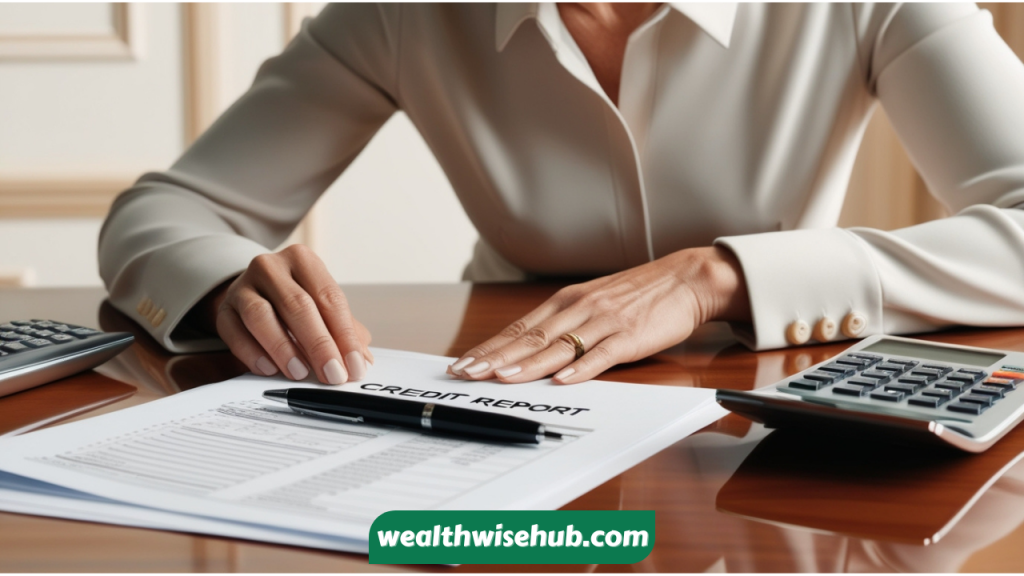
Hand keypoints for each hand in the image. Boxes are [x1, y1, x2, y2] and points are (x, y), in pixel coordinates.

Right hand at [203, 244, 372, 383]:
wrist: (254, 294)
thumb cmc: (296, 303)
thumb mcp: (323, 309)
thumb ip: (345, 332)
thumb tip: (362, 361)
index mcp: (303, 260)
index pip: (329, 297)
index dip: (344, 335)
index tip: (354, 365)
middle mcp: (271, 267)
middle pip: (297, 305)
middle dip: (318, 344)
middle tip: (332, 374)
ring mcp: (242, 286)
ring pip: (261, 315)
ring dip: (283, 348)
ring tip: (300, 373)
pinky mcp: (224, 309)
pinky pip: (234, 331)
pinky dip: (252, 353)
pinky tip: (269, 369)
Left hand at [449, 246, 749, 383]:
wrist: (684, 279)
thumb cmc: (637, 295)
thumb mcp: (592, 303)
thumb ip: (563, 324)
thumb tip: (526, 348)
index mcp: (566, 302)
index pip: (518, 328)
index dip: (489, 347)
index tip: (462, 363)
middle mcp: (579, 308)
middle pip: (529, 337)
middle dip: (495, 357)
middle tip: (466, 373)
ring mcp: (603, 322)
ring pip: (558, 346)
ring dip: (526, 364)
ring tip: (500, 378)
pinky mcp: (629, 335)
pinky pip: (601, 354)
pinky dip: (580, 368)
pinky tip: (561, 379)